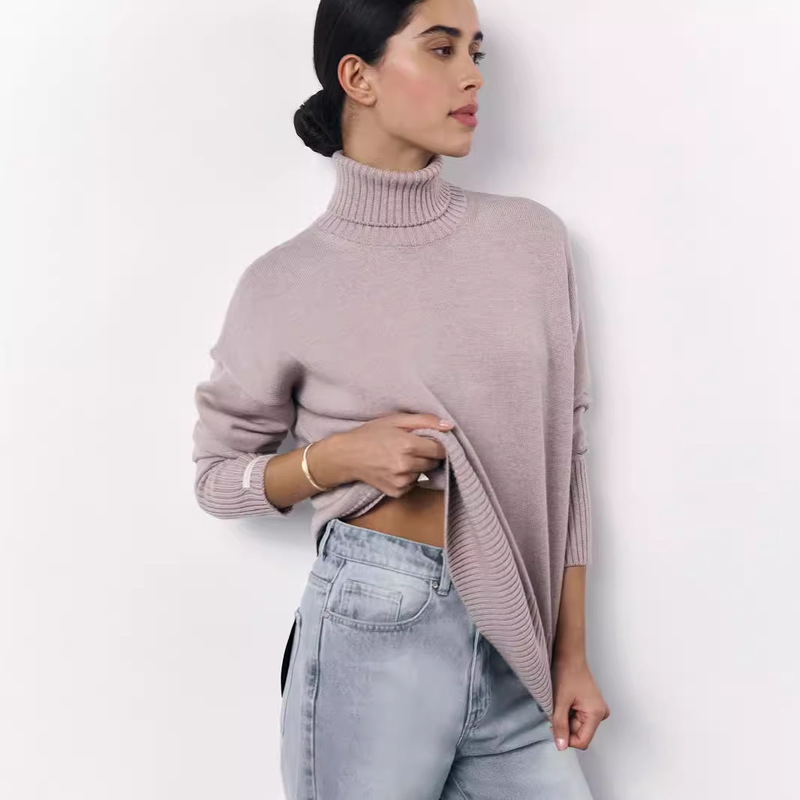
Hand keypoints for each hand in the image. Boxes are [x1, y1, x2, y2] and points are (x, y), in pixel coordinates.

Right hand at [339, 413, 453, 495]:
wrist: (347, 456)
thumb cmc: (371, 434)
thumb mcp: (396, 420)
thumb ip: (425, 421)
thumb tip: (449, 426)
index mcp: (408, 445)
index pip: (440, 449)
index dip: (437, 444)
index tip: (429, 440)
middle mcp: (406, 465)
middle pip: (434, 462)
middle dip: (427, 455)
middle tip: (411, 447)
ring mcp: (401, 481)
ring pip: (424, 473)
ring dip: (418, 466)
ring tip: (400, 457)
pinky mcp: (396, 492)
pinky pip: (413, 484)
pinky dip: (409, 477)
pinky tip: (395, 468)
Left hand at [548, 656, 609, 749]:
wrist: (569, 655)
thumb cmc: (566, 673)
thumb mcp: (560, 701)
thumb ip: (560, 725)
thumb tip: (561, 747)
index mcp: (596, 714)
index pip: (582, 741)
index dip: (566, 739)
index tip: (554, 726)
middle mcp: (600, 714)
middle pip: (579, 734)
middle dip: (565, 726)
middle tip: (556, 710)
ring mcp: (596, 709)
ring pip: (577, 726)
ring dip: (565, 719)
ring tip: (560, 703)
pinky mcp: (591, 705)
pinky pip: (578, 718)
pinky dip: (568, 713)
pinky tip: (564, 701)